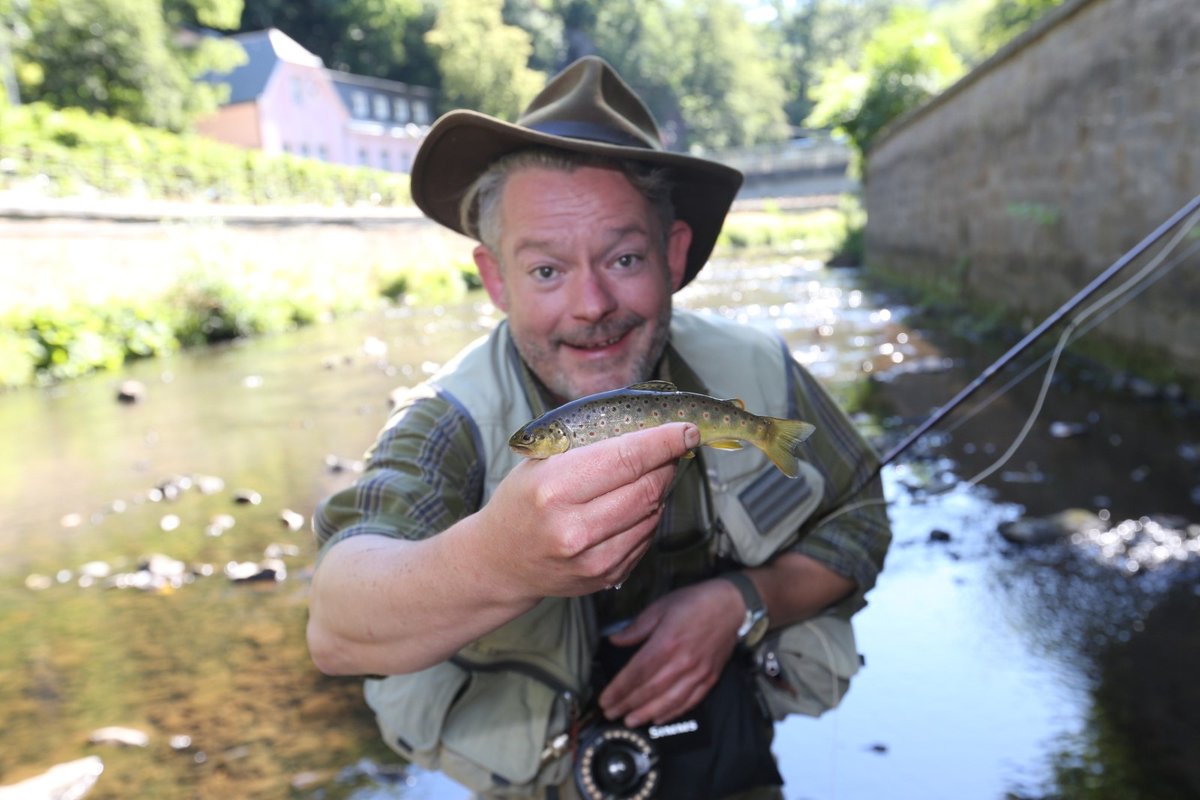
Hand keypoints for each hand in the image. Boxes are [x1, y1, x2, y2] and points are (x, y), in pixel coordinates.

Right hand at [476, 422, 699, 598]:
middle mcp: (574, 528)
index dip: (664, 441)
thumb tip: (644, 426)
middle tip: (670, 448)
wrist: (500, 562)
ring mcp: (592, 558)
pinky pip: (646, 538)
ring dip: (659, 489)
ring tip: (649, 474)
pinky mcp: (605, 577)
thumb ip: (587, 444)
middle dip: (666, 463)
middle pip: (647, 487)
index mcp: (553, 488)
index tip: (686, 429)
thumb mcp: (538, 462)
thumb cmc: (521, 502)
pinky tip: (632, 505)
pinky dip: (648, 516)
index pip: (626, 458)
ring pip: (652, 514)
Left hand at [597, 577, 744, 726]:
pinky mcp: (710, 678)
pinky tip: (659, 718)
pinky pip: (690, 701)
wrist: (730, 605)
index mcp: (666, 643)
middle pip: (649, 690)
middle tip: (610, 713)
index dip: (619, 689)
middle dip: (627, 704)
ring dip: (647, 713)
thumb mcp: (659, 608)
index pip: (636, 672)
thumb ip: (636, 628)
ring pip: (668, 701)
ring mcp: (697, 673)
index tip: (605, 699)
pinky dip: (673, 712)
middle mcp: (681, 662)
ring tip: (630, 721)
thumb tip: (614, 640)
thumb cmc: (693, 603)